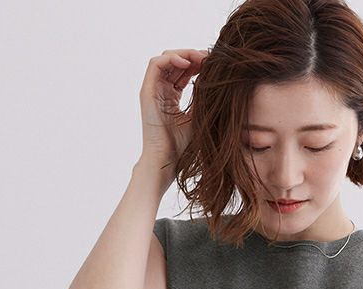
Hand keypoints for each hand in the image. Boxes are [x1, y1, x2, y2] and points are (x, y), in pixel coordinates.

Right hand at [137, 48, 209, 171]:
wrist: (166, 160)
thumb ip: (203, 98)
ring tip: (200, 58)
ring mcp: (153, 90)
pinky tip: (187, 63)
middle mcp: (161, 90)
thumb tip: (216, 80)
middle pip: (175, 61)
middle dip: (193, 56)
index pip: (184, 70)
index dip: (198, 63)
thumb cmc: (182, 145)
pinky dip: (171, 58)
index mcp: (171, 95)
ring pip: (166, 58)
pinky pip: (155, 64)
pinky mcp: (147, 92)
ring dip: (184, 54)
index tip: (214, 63)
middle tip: (210, 57)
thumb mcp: (198, 116)